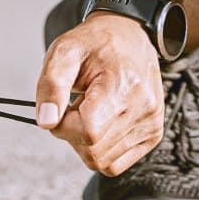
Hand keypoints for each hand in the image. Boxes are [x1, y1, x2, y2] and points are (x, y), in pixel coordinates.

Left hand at [35, 12, 163, 175]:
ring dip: (86, 142)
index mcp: (123, 85)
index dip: (64, 124)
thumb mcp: (64, 51)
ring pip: (103, 162)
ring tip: (91, 109)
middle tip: (76, 104)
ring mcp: (151, 124)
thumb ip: (51, 86)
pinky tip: (102, 122)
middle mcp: (143, 108)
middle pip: (93, 152)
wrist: (128, 35)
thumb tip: (46, 122)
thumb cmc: (96, 43)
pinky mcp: (152, 134)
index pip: (87, 131)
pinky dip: (101, 149)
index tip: (63, 104)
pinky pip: (116, 164)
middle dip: (73, 133)